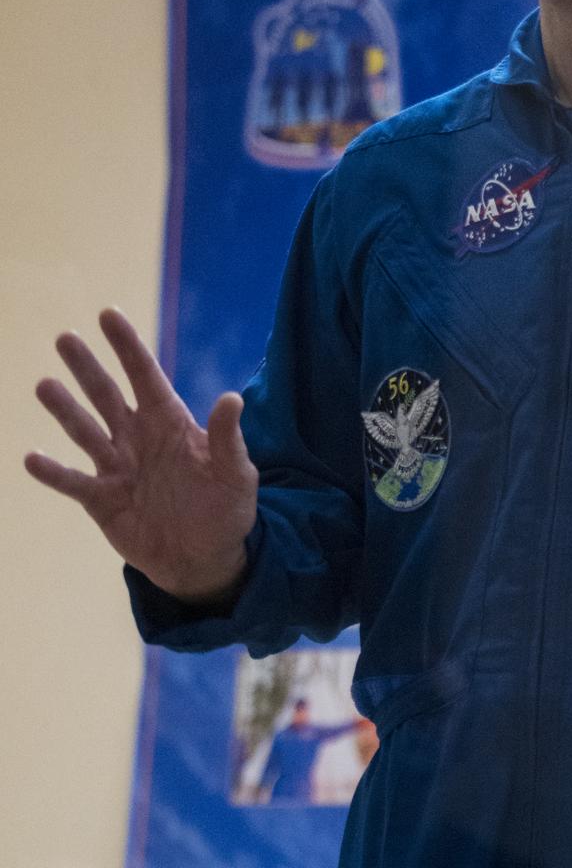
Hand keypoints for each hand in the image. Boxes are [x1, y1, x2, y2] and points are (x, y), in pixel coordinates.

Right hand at [27, 308, 257, 603]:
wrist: (205, 559)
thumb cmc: (225, 509)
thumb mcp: (235, 474)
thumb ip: (227, 438)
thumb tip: (232, 397)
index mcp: (170, 423)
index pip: (145, 376)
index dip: (127, 346)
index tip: (108, 314)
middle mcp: (138, 438)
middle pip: (107, 395)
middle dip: (87, 367)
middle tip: (64, 337)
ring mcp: (117, 467)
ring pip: (85, 431)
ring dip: (65, 409)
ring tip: (44, 384)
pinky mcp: (102, 500)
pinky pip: (74, 481)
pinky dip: (54, 472)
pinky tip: (33, 456)